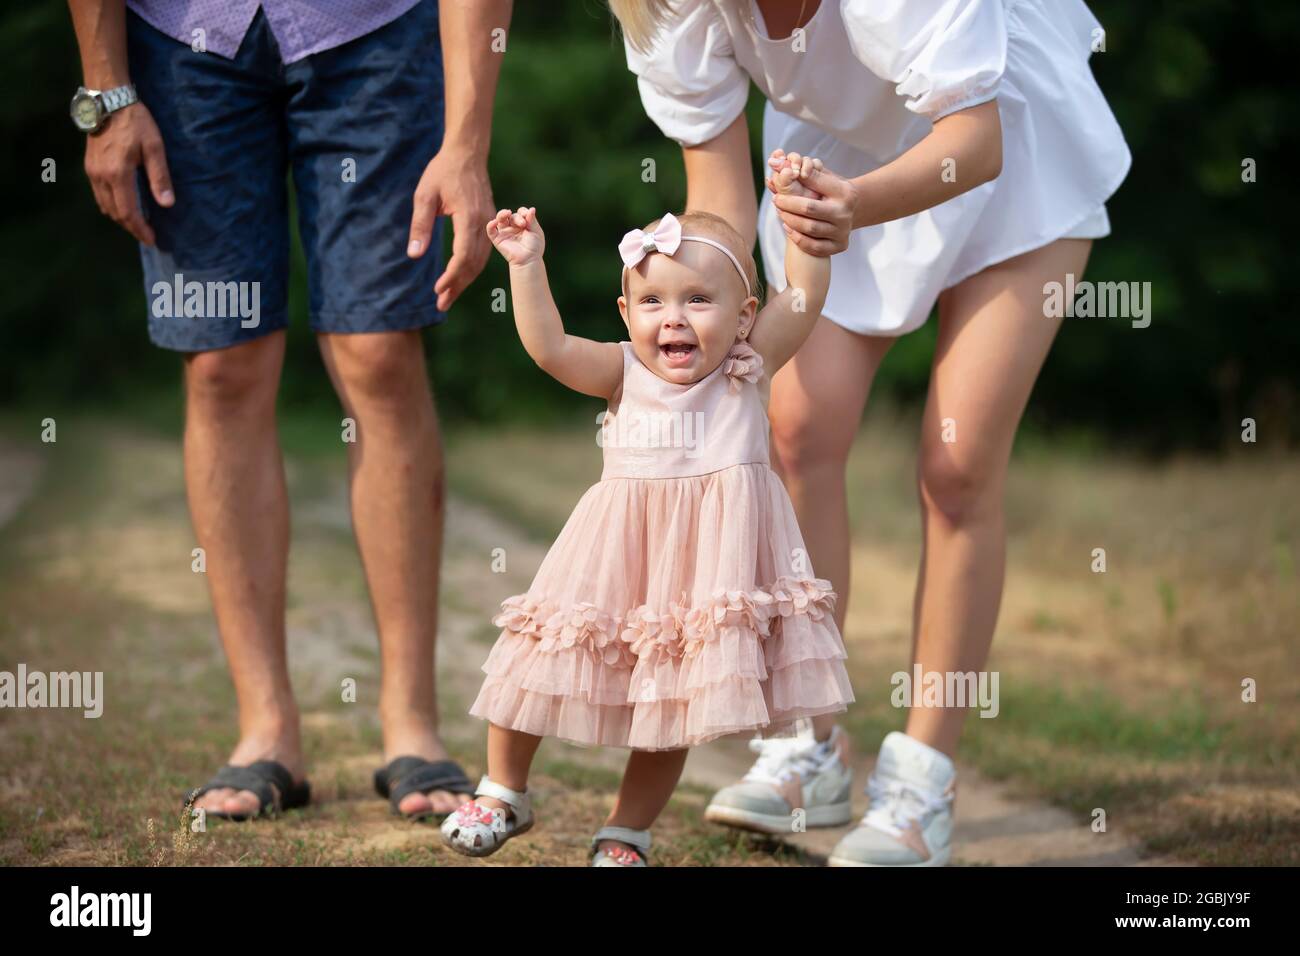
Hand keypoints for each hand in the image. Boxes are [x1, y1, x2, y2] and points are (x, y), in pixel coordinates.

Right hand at [83, 102, 173, 245]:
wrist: (108, 100)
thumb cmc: (136, 122)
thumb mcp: (154, 148)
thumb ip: (160, 177)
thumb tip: (167, 204)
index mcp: (118, 174)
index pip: (128, 212)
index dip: (140, 229)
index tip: (152, 240)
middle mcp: (100, 177)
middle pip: (115, 213)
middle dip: (132, 227)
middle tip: (147, 235)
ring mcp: (92, 172)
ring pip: (105, 205)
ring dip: (121, 218)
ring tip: (138, 223)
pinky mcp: (90, 166)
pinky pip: (99, 195)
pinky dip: (112, 206)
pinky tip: (124, 205)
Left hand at [408, 146, 495, 310]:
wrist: (467, 154)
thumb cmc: (443, 172)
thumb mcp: (424, 196)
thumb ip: (420, 226)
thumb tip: (414, 254)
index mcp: (469, 218)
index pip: (464, 256)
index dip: (451, 277)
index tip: (437, 290)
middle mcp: (484, 224)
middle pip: (474, 265)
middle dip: (457, 286)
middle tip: (441, 305)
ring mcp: (490, 225)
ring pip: (480, 261)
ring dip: (464, 281)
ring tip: (447, 297)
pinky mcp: (489, 225)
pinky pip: (483, 253)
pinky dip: (471, 269)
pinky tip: (459, 278)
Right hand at [486, 206, 543, 265]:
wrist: (528, 260)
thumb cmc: (534, 247)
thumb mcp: (536, 232)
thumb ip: (532, 220)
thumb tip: (531, 208)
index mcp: (523, 224)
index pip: (521, 212)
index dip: (524, 212)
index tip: (528, 218)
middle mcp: (513, 227)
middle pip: (511, 215)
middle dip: (517, 217)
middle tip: (523, 224)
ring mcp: (505, 232)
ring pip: (500, 219)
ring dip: (502, 214)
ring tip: (507, 213)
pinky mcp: (497, 239)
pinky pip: (490, 230)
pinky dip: (490, 225)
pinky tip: (494, 222)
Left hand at [766, 148, 856, 255]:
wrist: (850, 212)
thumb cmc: (830, 191)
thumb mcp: (824, 177)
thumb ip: (805, 171)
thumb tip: (777, 162)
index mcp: (844, 192)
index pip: (814, 185)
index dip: (793, 182)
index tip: (779, 183)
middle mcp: (845, 212)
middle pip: (810, 209)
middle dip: (788, 204)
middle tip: (776, 200)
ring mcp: (843, 231)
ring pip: (810, 229)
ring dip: (790, 220)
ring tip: (780, 213)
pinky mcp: (840, 245)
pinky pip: (814, 247)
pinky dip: (798, 238)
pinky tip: (788, 228)